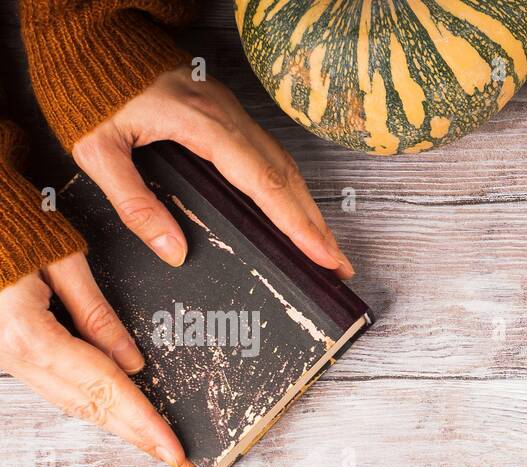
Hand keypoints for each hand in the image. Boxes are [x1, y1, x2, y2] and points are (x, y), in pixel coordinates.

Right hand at [0, 253, 191, 466]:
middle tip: (174, 457)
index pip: (104, 387)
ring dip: (113, 422)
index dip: (144, 422)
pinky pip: (51, 383)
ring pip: (67, 400)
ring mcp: (1, 355)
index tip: (174, 450)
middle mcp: (10, 353)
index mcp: (28, 333)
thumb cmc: (3, 222)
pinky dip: (87, 399)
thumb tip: (132, 362)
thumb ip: (96, 311)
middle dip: (135, 434)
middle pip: (87, 404)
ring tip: (152, 440)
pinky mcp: (1, 349)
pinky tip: (114, 409)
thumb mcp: (59, 256)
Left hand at [72, 66, 352, 277]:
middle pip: (286, 177)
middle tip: (338, 266)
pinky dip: (290, 188)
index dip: (296, 223)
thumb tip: (172, 251)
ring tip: (326, 248)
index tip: (321, 255)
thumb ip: (134, 203)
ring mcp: (231, 112)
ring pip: (283, 165)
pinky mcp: (227, 114)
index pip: (263, 183)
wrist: (88, 40)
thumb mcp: (97, 151)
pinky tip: (296, 211)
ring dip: (308, 209)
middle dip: (316, 226)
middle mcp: (228, 116)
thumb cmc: (89, 92)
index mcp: (203, 125)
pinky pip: (270, 153)